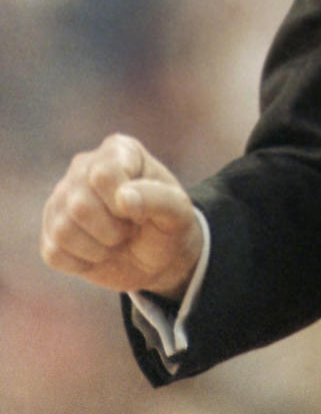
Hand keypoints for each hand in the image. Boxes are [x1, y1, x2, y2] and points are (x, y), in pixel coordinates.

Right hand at [40, 134, 202, 299]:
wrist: (156, 258)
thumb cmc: (167, 225)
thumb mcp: (178, 212)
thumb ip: (159, 198)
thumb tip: (123, 197)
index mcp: (118, 150)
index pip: (103, 175)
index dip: (124, 204)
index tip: (142, 213)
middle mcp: (83, 167)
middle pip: (80, 205)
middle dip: (112, 230)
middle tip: (129, 230)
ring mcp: (61, 198)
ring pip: (63, 230)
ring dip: (98, 248)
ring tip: (114, 240)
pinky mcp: (50, 230)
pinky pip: (54, 253)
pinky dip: (82, 263)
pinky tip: (98, 253)